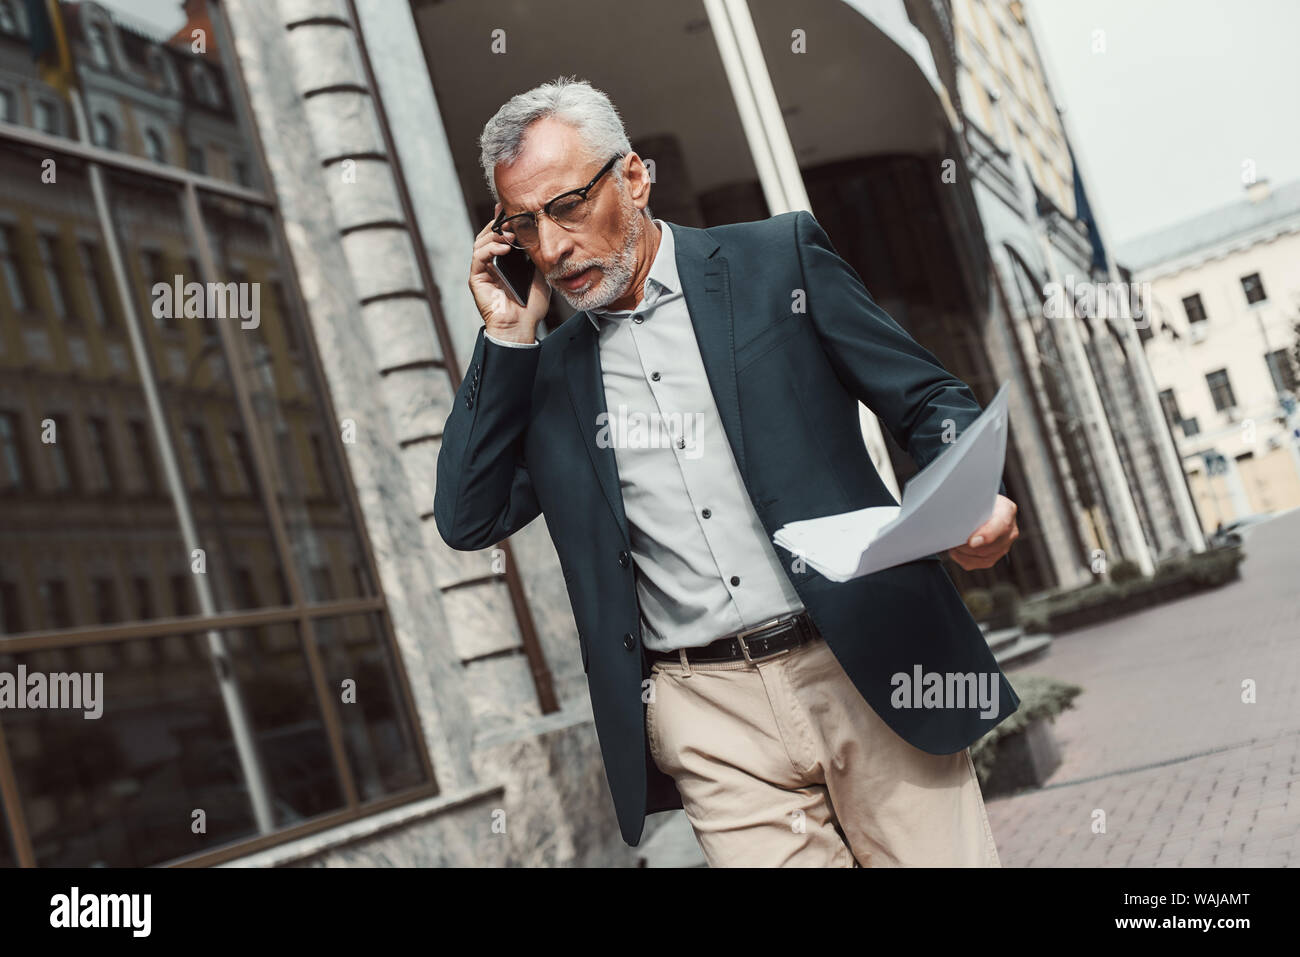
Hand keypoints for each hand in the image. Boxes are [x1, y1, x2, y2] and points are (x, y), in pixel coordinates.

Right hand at [469, 203, 550, 342]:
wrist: (521, 326)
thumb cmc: (530, 306)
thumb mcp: (540, 276)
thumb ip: (535, 258)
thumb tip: (539, 237)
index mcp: (504, 263)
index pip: (500, 237)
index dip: (503, 222)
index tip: (510, 209)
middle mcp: (491, 265)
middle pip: (487, 236)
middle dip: (498, 224)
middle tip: (509, 217)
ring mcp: (482, 271)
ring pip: (480, 243)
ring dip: (494, 235)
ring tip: (510, 234)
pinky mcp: (476, 279)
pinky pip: (478, 258)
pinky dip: (490, 249)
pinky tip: (504, 248)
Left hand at [947, 494, 1018, 569]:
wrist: (986, 506)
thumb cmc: (980, 500)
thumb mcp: (978, 496)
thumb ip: (972, 505)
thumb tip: (954, 512)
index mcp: (1007, 510)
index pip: (1001, 525)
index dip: (987, 535)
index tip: (972, 541)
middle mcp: (1011, 531)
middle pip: (989, 546)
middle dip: (967, 545)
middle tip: (952, 540)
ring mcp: (1005, 545)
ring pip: (983, 557)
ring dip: (964, 552)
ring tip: (952, 543)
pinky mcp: (995, 556)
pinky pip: (979, 563)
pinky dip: (964, 559)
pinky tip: (955, 551)